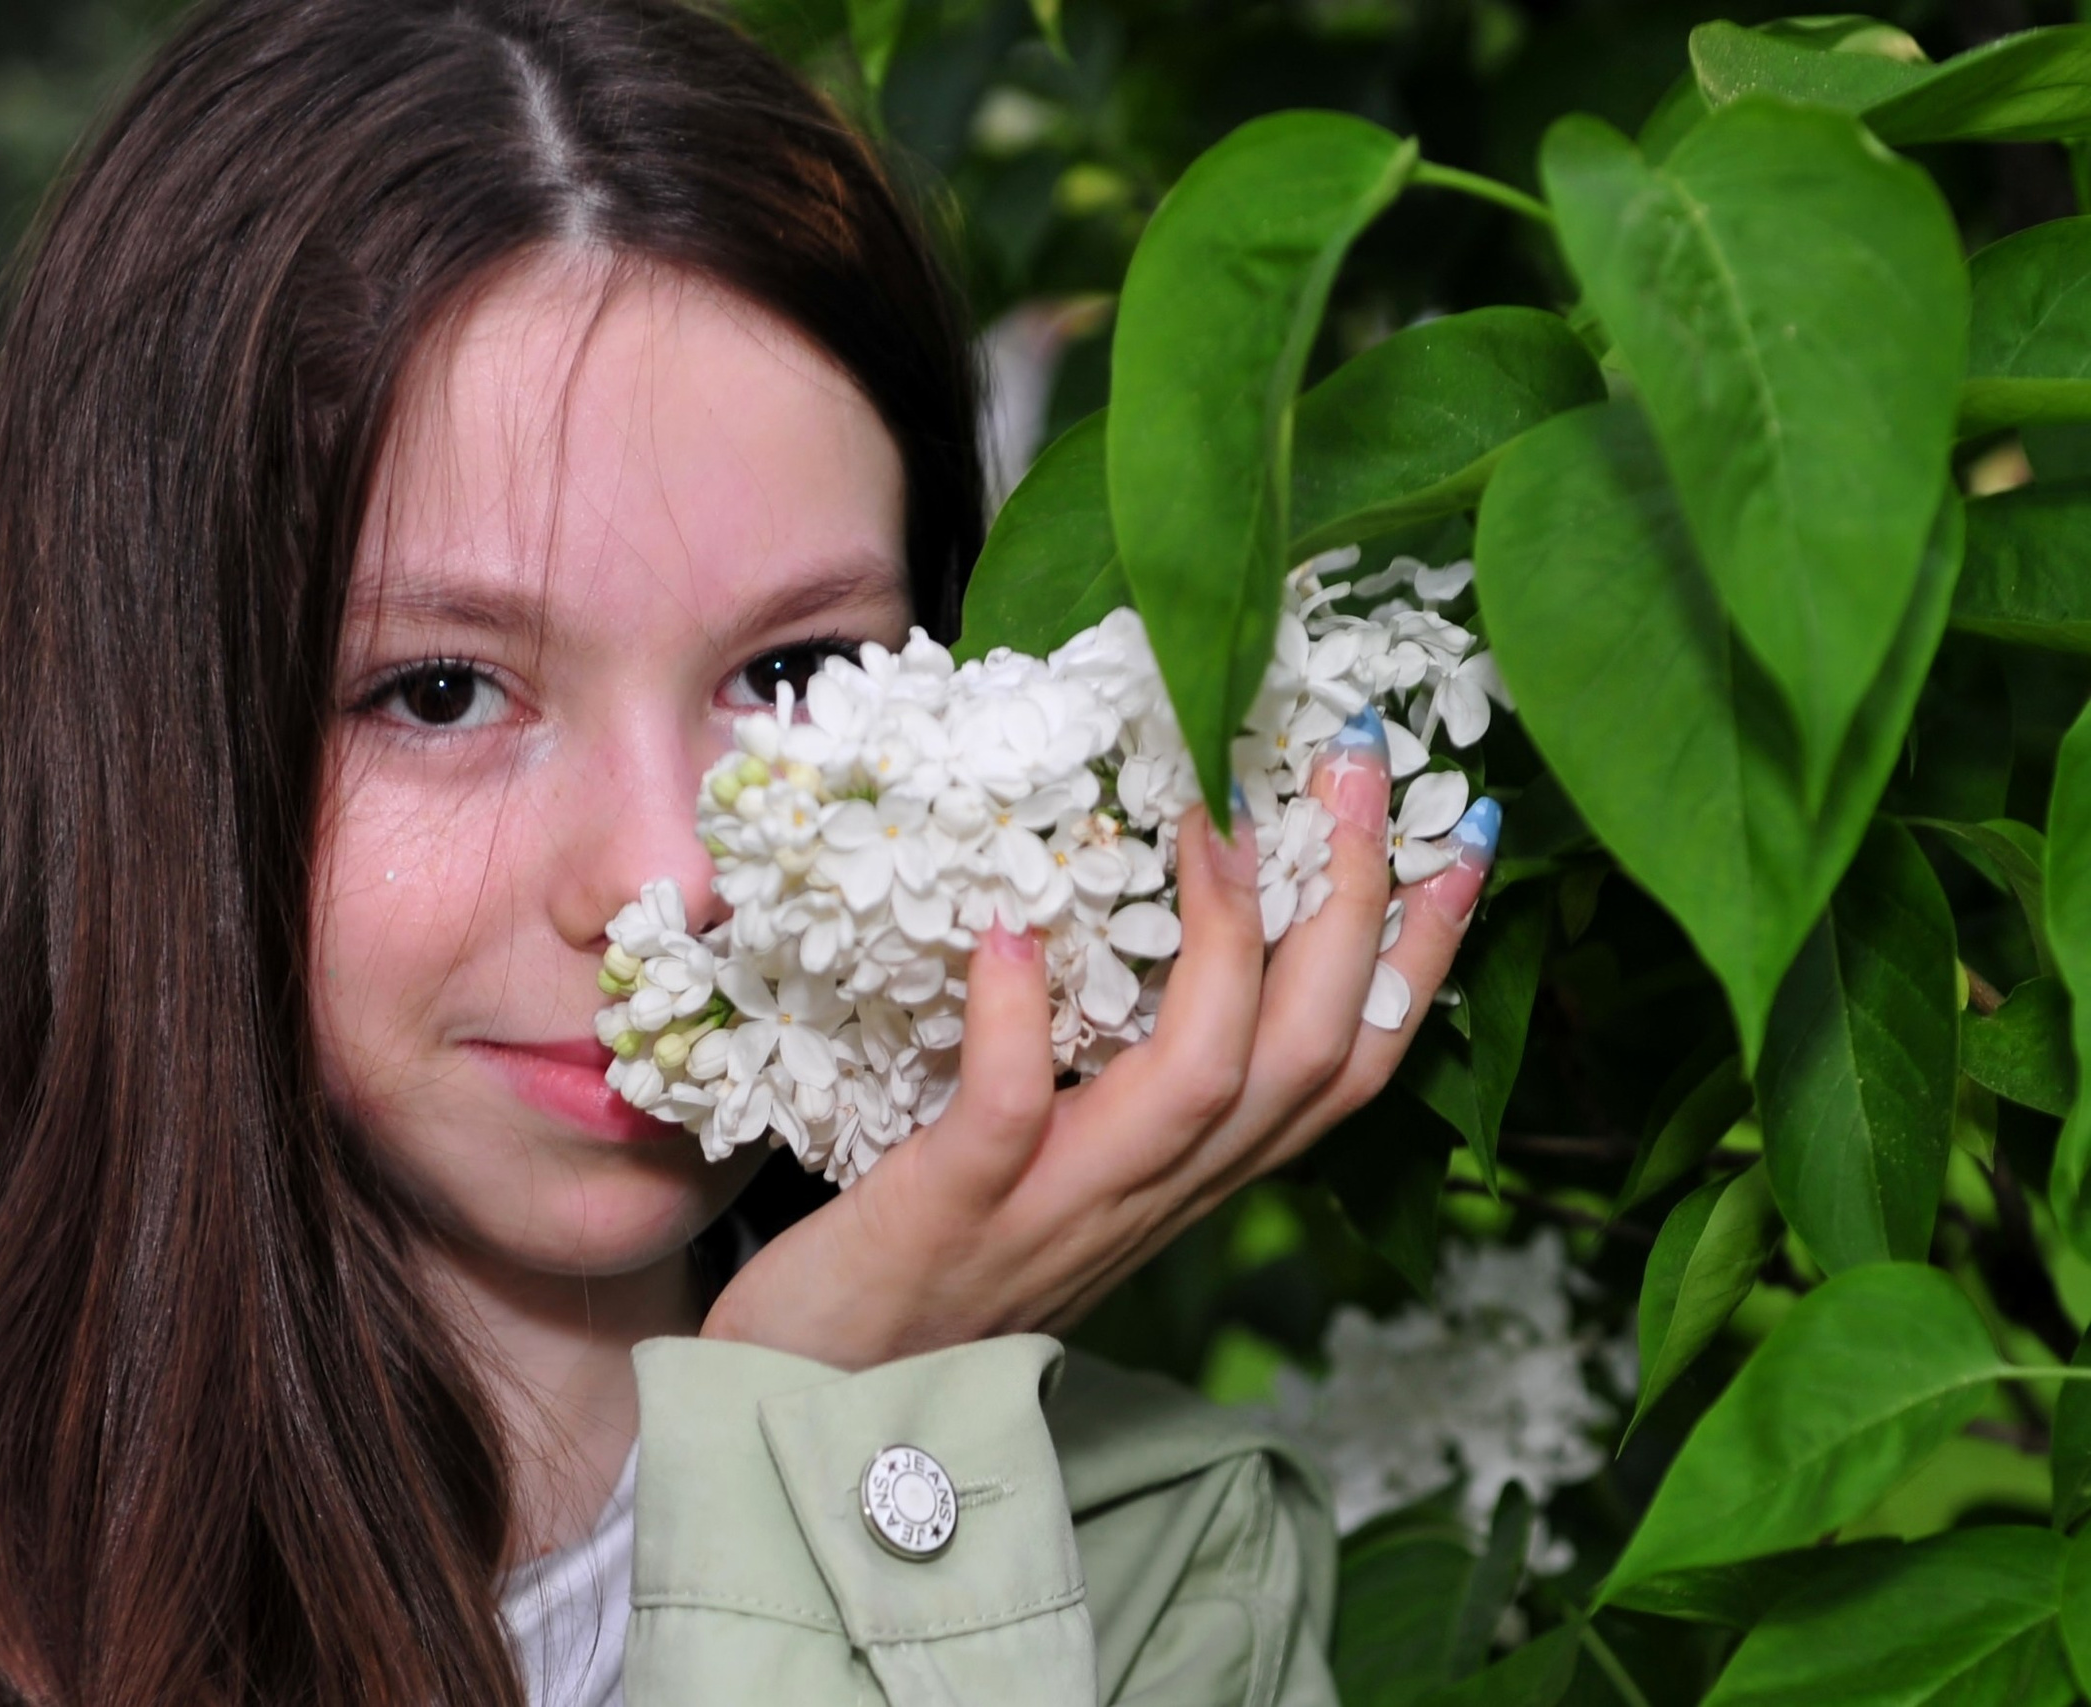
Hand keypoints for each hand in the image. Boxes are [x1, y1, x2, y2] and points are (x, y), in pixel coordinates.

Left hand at [700, 725, 1496, 1370]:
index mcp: (1185, 1178)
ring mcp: (1057, 1208)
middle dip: (1352, 903)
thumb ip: (1113, 1079)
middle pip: (1305, 1055)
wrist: (816, 1408)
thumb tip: (1133, 920)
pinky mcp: (951, 1215)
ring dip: (1227, 943)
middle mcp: (1150, 1196)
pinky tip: (1009, 929)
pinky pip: (1009, 1113)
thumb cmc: (926, 1270)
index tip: (1463, 834)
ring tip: (1218, 815)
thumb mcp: (1055, 1169)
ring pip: (1200, 1084)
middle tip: (1360, 762)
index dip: (1419, 956)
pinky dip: (1018, 1020)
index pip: (1345, 1065)